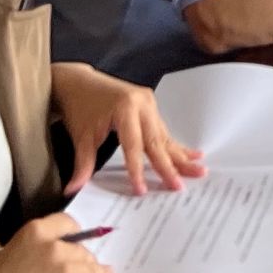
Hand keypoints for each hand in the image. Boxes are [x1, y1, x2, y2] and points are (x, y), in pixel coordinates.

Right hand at [0, 212, 111, 272]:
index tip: (80, 239)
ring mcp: (65, 271)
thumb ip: (39, 249)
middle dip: (84, 260)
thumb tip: (63, 253)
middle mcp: (54, 247)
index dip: (76, 233)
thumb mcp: (13, 254)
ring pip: (93, 270)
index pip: (68, 223)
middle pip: (83, 250)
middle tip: (86, 268)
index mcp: (35, 232)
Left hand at [50, 63, 205, 196]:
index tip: (142, 190)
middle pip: (156, 141)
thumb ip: (83, 164)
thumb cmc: (80, 108)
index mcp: (125, 108)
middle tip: (180, 185)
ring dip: (180, 156)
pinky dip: (174, 145)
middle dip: (169, 166)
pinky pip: (163, 130)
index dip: (137, 169)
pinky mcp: (150, 107)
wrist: (79, 83)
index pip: (133, 146)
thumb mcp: (81, 137)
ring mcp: (149, 104)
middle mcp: (142, 104)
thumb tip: (73, 189)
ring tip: (199, 170)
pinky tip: (193, 154)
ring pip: (164, 136)